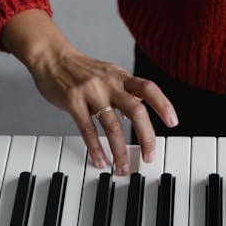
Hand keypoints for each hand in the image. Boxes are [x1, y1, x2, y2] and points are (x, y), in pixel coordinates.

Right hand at [1, 10, 178, 174]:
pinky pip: (87, 128)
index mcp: (120, 77)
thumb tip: (136, 115)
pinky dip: (95, 147)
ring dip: (120, 149)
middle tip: (149, 156)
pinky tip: (100, 160)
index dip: (163, 104)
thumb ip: (123, 93)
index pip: (148, 88)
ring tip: (123, 167)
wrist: (52, 57)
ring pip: (112, 124)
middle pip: (136, 109)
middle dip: (146, 136)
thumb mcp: (108, 75)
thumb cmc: (81, 69)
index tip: (173, 123)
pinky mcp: (73, 101)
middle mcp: (109, 83)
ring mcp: (91, 91)